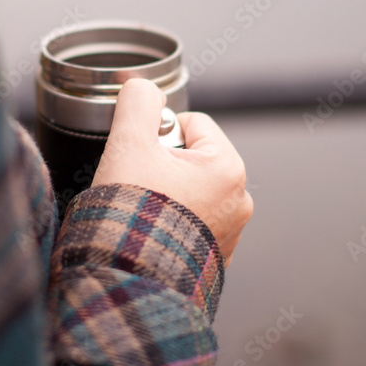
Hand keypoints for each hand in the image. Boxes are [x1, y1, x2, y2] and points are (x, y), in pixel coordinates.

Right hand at [92, 79, 252, 263]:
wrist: (126, 279)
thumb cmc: (131, 214)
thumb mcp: (128, 143)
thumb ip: (138, 102)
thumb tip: (142, 86)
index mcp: (228, 168)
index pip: (191, 123)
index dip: (157, 134)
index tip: (140, 157)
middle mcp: (239, 200)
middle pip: (191, 156)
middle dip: (161, 164)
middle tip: (138, 184)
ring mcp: (230, 232)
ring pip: (190, 189)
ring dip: (165, 192)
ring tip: (143, 210)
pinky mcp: (213, 257)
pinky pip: (191, 221)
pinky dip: (170, 222)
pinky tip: (150, 231)